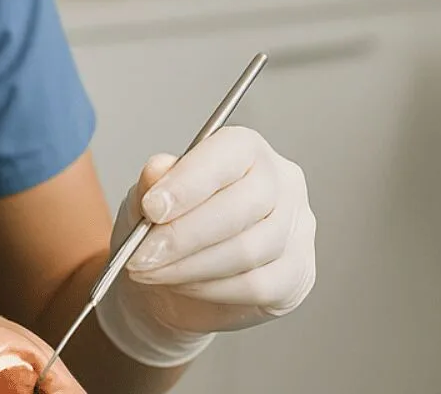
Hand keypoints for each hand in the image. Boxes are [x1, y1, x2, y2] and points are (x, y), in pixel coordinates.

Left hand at [94, 127, 316, 367]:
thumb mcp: (146, 202)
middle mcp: (282, 182)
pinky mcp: (298, 273)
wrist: (174, 285)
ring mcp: (297, 229)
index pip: (230, 152)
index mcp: (248, 150)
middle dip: (184, 234)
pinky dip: (212, 289)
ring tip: (154, 271)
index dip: (190, 181)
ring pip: (248, 250)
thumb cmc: (168, 229)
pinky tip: (185, 286)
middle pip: (242, 206)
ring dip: (191, 266)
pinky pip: (256, 285)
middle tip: (142, 253)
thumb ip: (151, 183)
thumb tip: (157, 169)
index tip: (151, 208)